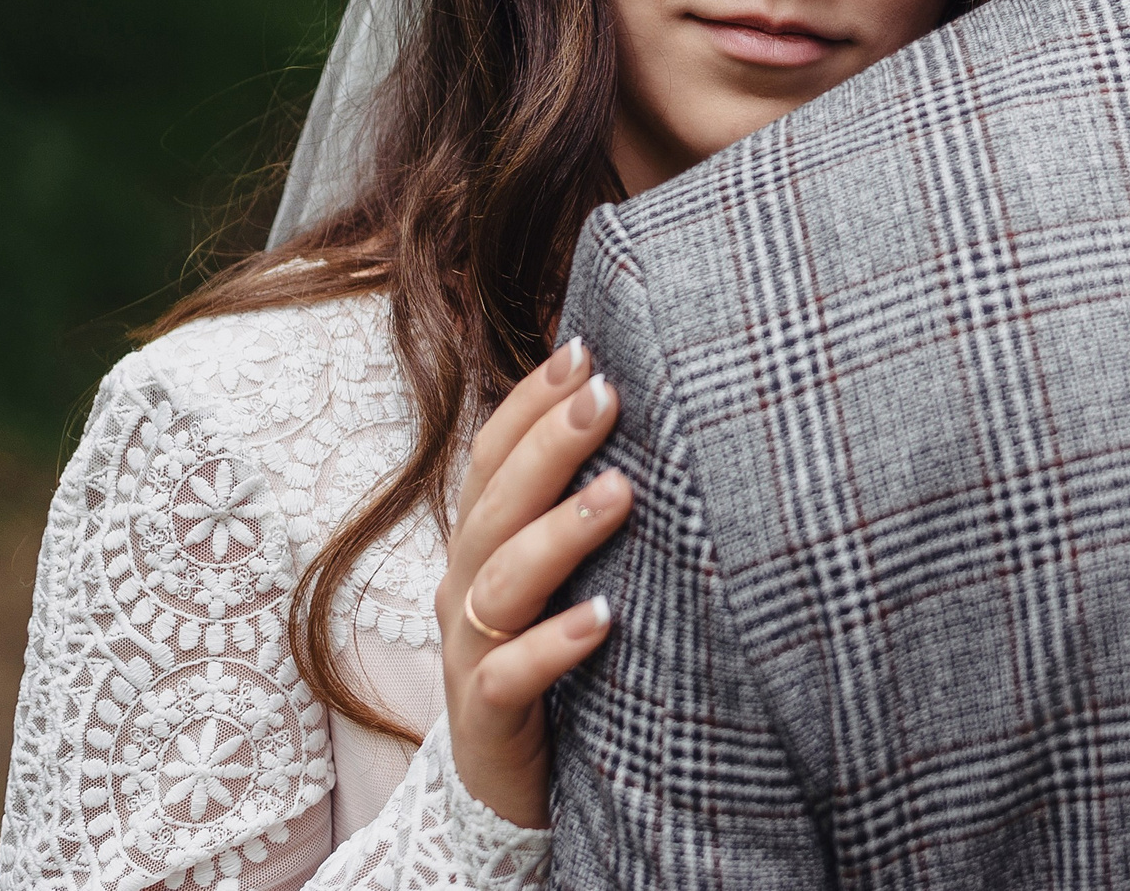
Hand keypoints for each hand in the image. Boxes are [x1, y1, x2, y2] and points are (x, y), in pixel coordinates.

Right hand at [434, 337, 631, 827]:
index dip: (531, 402)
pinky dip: (552, 646)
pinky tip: (603, 620)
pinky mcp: (488, 720)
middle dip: (549, 445)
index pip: (493, 457)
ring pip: (500, 583)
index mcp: (485, 541)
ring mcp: (473, 652)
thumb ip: (594, 500)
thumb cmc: (558, 651)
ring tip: (620, 493)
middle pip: (496, 504)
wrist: (512, 779)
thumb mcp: (571, 570)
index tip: (586, 349)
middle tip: (607, 396)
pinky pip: (508, 677)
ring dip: (558, 534)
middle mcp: (468, 587)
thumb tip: (661, 411)